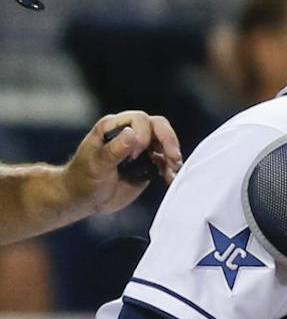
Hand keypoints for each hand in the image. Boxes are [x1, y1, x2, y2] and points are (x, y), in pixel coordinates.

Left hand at [63, 111, 180, 214]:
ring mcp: (140, 149)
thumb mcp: (97, 164)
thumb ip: (115, 149)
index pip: (140, 119)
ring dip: (173, 156)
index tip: (135, 155)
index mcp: (113, 127)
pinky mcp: (148, 163)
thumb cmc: (83, 179)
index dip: (143, 134)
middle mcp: (129, 134)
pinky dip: (171, 169)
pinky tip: (170, 178)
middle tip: (172, 159)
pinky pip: (166, 161)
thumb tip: (132, 133)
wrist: (85, 199)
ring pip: (166, 143)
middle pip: (158, 126)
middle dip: (168, 141)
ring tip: (172, 172)